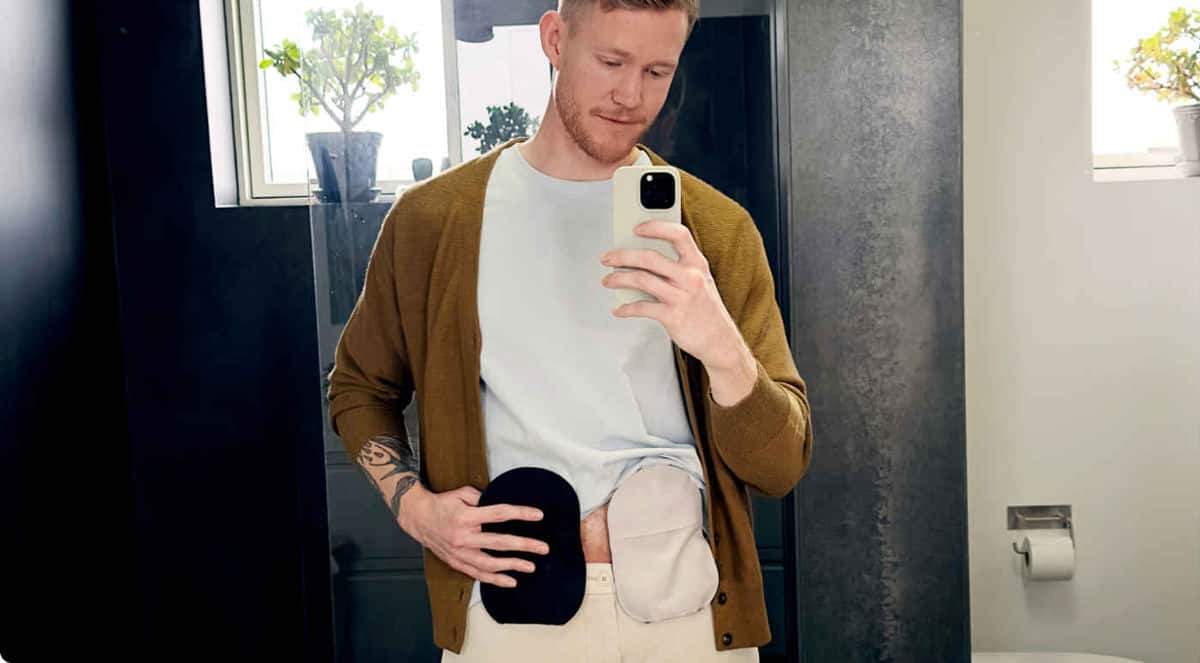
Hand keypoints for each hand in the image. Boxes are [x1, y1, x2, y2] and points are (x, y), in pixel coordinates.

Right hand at [401, 483, 550, 587]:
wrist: (419, 518)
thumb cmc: (443, 504)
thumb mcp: (462, 493)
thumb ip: (484, 499)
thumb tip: (504, 507)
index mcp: (466, 516)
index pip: (499, 514)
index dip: (521, 514)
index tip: (538, 515)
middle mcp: (463, 537)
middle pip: (499, 543)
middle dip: (524, 546)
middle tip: (543, 548)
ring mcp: (459, 553)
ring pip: (490, 564)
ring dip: (512, 566)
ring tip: (531, 566)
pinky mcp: (456, 562)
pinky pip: (478, 574)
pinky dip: (495, 580)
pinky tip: (511, 581)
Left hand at [599, 220, 747, 370]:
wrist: (720, 342)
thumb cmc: (706, 310)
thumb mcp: (700, 281)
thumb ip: (678, 268)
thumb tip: (642, 258)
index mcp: (697, 264)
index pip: (678, 235)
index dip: (656, 227)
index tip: (637, 228)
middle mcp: (690, 277)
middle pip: (650, 257)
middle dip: (623, 255)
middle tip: (608, 257)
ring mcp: (682, 297)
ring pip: (642, 279)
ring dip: (619, 279)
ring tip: (608, 280)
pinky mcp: (673, 316)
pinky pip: (642, 307)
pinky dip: (626, 308)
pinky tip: (619, 309)